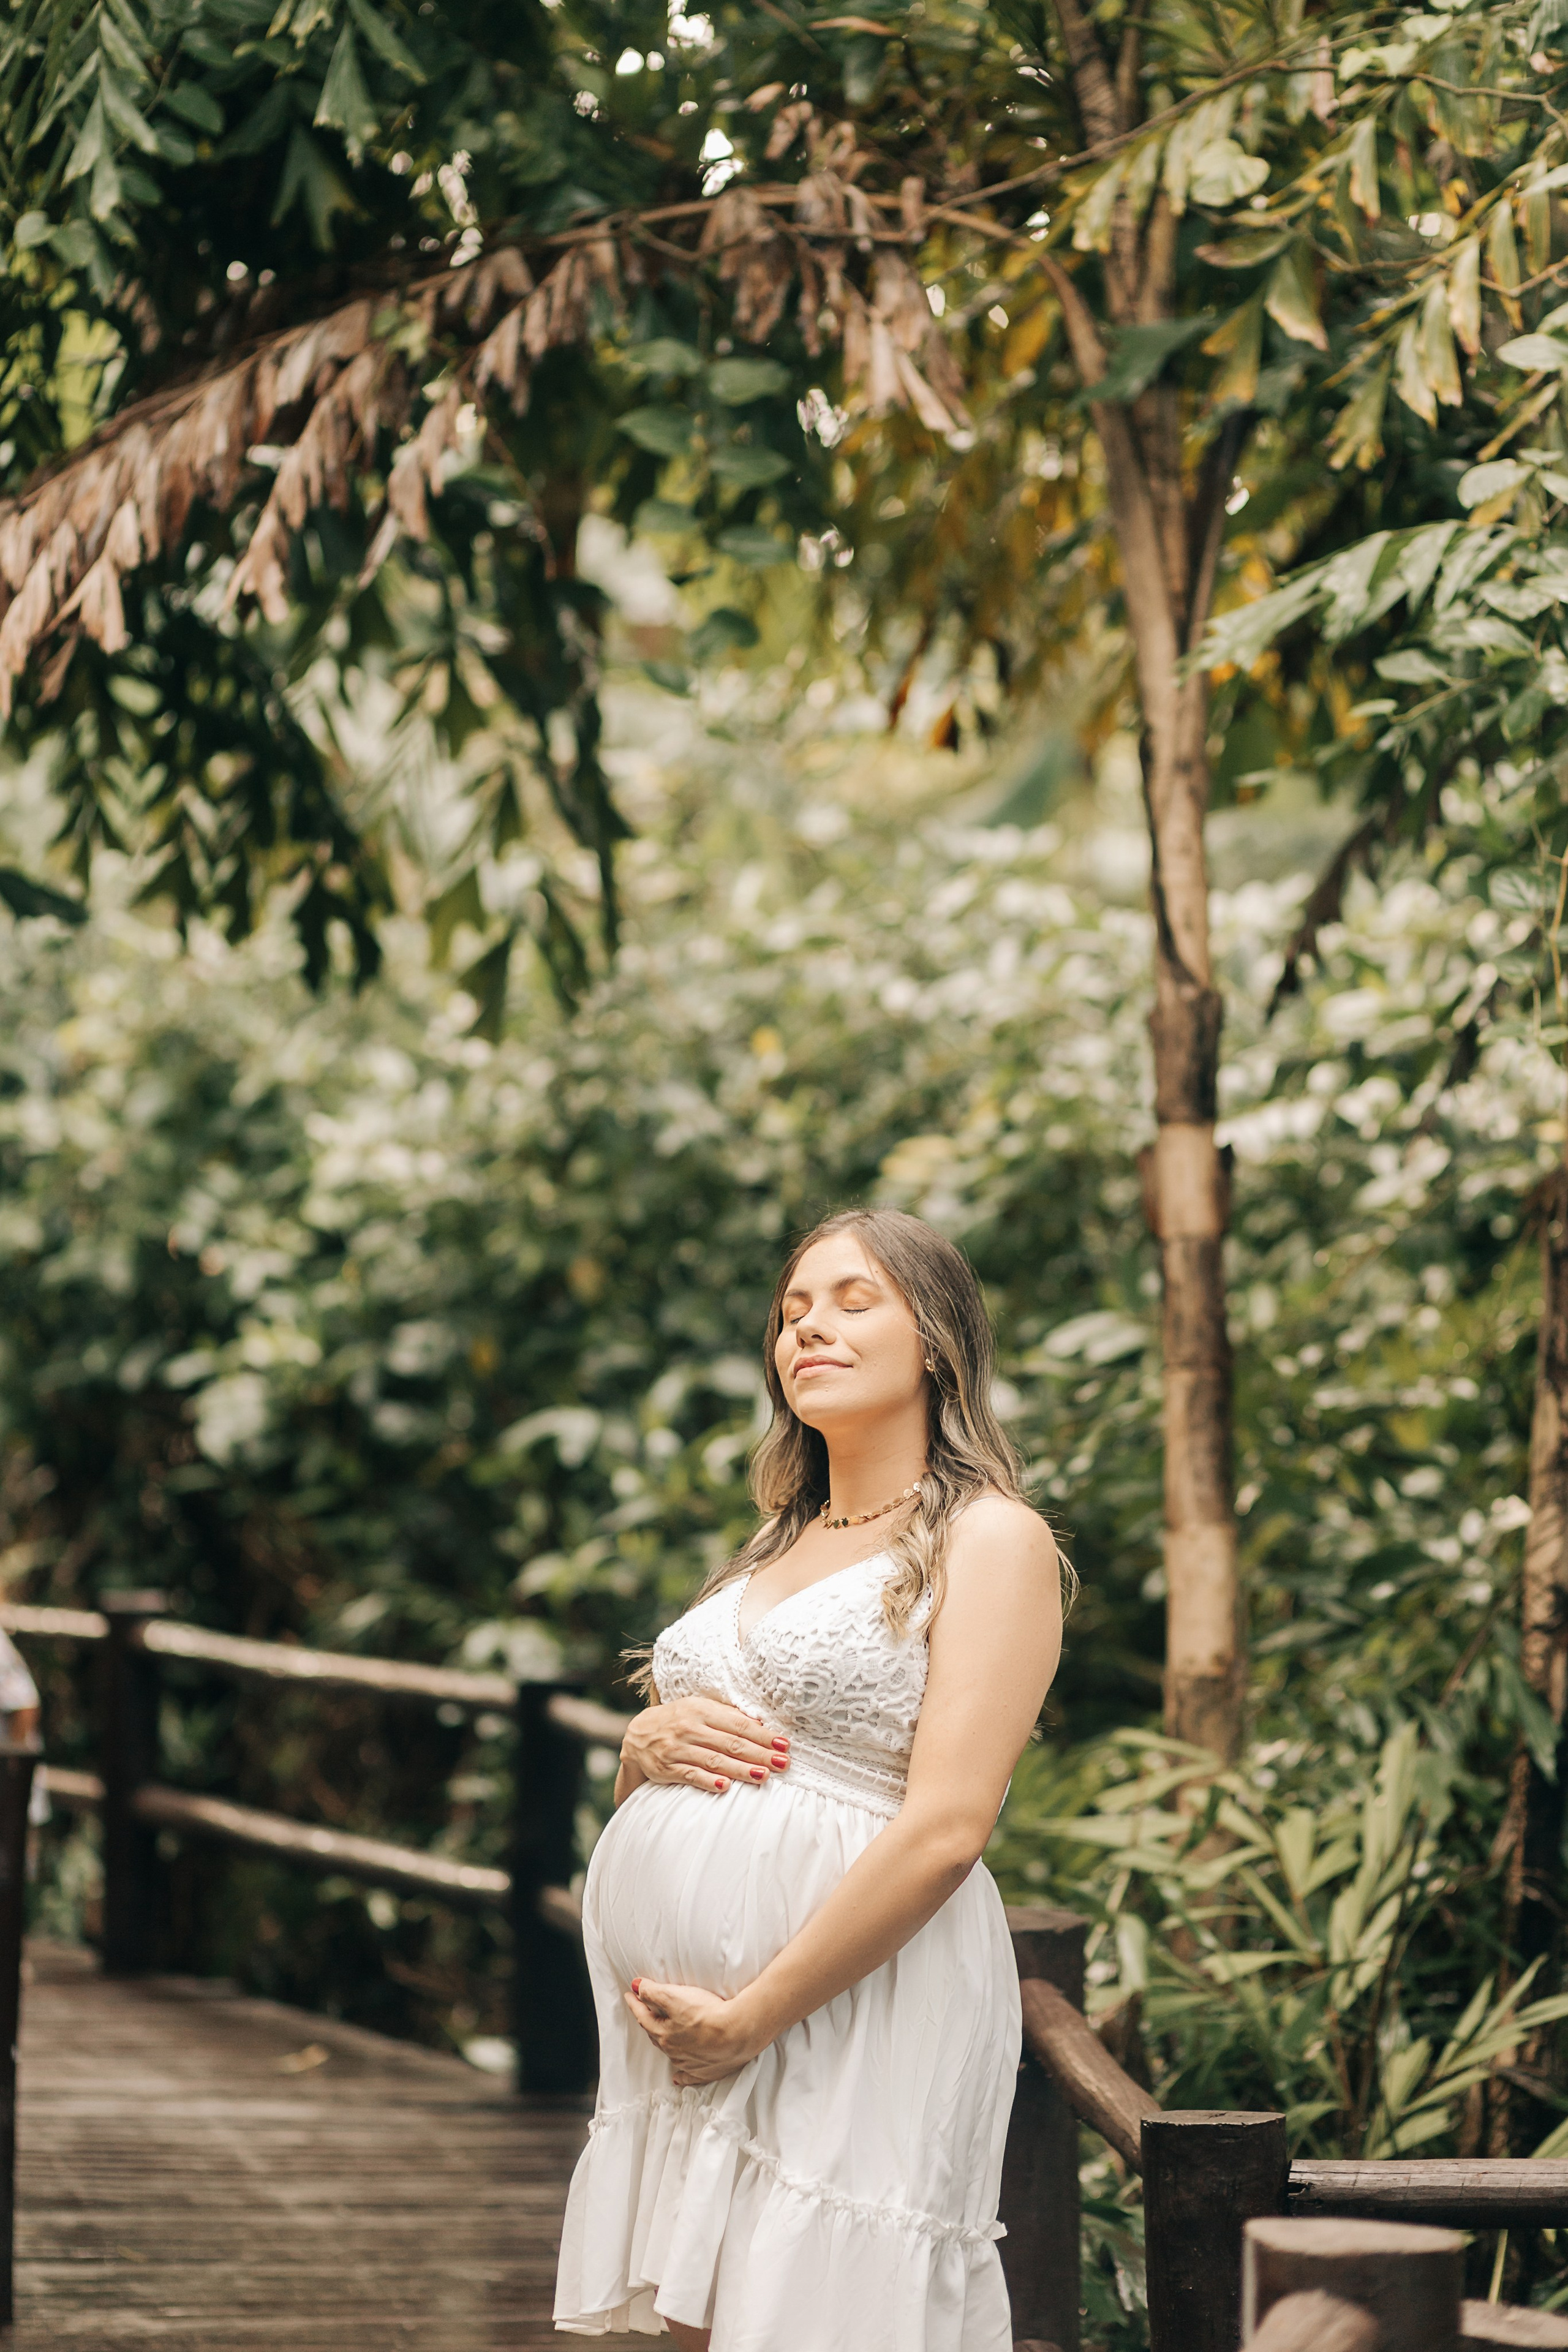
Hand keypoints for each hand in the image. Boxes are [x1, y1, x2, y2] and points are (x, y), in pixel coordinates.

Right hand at [621, 1696, 787, 1794]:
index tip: (783, 1744)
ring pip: (714, 1760)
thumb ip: (728, 1715)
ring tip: (763, 1776)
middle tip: (783, 1763)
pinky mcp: (667, 1769)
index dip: (762, 1735)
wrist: (639, 1734)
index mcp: (702, 1710)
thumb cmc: (680, 1719)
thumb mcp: (701, 1708)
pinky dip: (709, 1782)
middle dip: (759, 1754)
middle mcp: (690, 1728)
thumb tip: (761, 1722)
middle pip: (730, 1743)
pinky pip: (691, 1775)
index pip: (738, 1724)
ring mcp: (678, 1749)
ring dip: (740, 1769)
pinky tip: (726, 1788)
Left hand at [625, 1977, 773, 2086]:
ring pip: (670, 2053)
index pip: (643, 2017)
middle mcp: (673, 2051)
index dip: (635, 2004)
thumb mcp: (675, 1996)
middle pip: (656, 2035)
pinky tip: (677, 2077)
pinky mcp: (706, 2071)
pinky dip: (681, 2075)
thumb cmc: (707, 2014)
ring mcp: (690, 2064)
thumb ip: (653, 1992)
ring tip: (661, 2034)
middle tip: (645, 2011)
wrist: (738, 2033)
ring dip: (664, 2043)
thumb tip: (636, 1987)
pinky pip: (688, 2075)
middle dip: (648, 2022)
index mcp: (663, 2034)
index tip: (629, 1995)